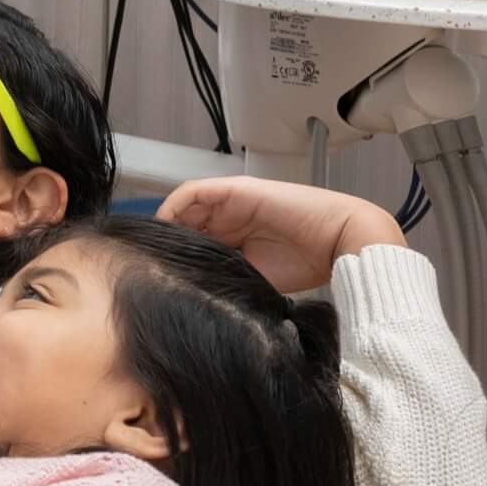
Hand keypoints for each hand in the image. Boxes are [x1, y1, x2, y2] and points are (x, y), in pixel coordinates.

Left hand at [157, 175, 403, 293]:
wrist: (340, 241)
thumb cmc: (308, 262)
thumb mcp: (255, 278)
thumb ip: (226, 278)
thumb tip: (192, 296)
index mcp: (235, 237)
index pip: (191, 243)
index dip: (172, 258)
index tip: (154, 278)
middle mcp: (229, 216)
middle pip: (183, 225)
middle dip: (164, 244)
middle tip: (146, 264)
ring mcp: (231, 201)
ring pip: (184, 208)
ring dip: (166, 226)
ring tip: (153, 249)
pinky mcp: (235, 189)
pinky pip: (193, 193)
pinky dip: (174, 207)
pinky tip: (165, 227)